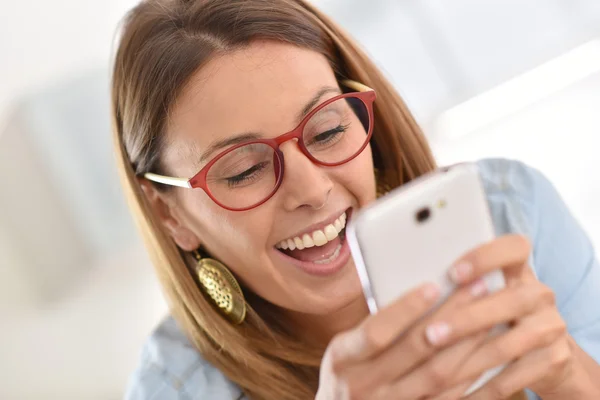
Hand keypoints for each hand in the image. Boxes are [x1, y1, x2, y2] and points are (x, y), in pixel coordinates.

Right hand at [316, 278, 491, 398]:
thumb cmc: (347, 371)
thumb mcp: (346, 346)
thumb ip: (376, 325)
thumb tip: (426, 290)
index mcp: (343, 358)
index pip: (377, 331)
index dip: (406, 309)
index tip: (434, 284)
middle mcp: (362, 385)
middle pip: (416, 349)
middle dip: (450, 315)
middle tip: (475, 287)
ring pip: (438, 374)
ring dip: (467, 343)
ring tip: (488, 315)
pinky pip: (448, 397)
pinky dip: (468, 374)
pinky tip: (483, 352)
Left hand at [421, 235, 578, 398]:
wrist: (546, 353)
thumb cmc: (494, 314)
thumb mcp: (482, 294)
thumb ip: (455, 285)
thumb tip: (396, 283)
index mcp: (518, 268)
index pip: (514, 247)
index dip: (485, 258)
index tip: (453, 274)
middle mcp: (539, 293)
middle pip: (511, 299)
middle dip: (466, 319)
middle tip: (429, 334)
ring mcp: (551, 326)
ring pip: (508, 342)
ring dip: (467, 357)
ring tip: (433, 368)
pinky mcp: (554, 360)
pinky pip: (514, 376)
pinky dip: (482, 388)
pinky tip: (453, 395)